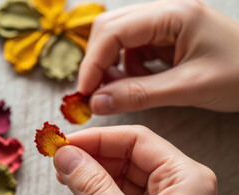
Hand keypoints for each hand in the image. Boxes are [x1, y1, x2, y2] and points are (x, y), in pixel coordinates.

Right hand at [53, 125, 219, 194]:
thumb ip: (94, 187)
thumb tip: (66, 156)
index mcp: (185, 177)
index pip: (135, 139)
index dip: (96, 139)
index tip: (64, 146)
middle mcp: (180, 185)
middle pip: (126, 159)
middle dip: (91, 167)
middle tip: (62, 174)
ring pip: (121, 181)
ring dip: (92, 190)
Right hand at [79, 0, 238, 113]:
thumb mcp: (188, 88)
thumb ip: (139, 94)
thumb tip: (96, 103)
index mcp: (173, 14)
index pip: (114, 31)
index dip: (93, 62)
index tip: (85, 93)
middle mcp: (164, 12)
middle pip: (110, 29)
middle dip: (98, 62)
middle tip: (95, 93)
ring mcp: (164, 24)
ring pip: (118, 40)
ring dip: (112, 67)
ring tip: (121, 91)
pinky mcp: (165, 38)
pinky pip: (133, 50)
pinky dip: (128, 69)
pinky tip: (142, 83)